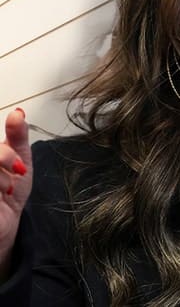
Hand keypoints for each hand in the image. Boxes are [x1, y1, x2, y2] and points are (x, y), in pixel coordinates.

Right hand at [0, 109, 31, 279]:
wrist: (6, 225)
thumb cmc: (9, 192)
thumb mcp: (19, 159)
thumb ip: (16, 135)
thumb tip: (18, 113)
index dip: (6, 151)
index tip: (18, 160)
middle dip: (4, 157)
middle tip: (16, 170)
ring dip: (2, 179)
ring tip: (6, 190)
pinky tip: (2, 199)